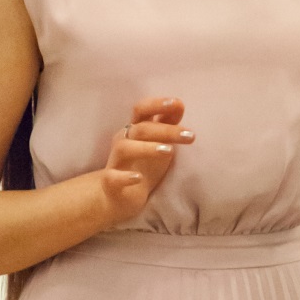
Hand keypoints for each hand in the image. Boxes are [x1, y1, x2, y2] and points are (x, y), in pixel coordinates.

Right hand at [95, 97, 193, 227]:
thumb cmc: (143, 165)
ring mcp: (115, 161)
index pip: (142, 109)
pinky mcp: (110, 182)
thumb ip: (167, 124)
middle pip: (141, 129)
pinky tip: (138, 178)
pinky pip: (113, 177)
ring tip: (169, 152)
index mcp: (135, 130)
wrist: (120, 196)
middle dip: (166, 130)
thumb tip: (180, 104)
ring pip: (125, 148)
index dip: (157, 104)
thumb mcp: (158, 142)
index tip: (178, 103)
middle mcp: (123, 141)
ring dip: (147, 148)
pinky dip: (125, 177)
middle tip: (190, 135)